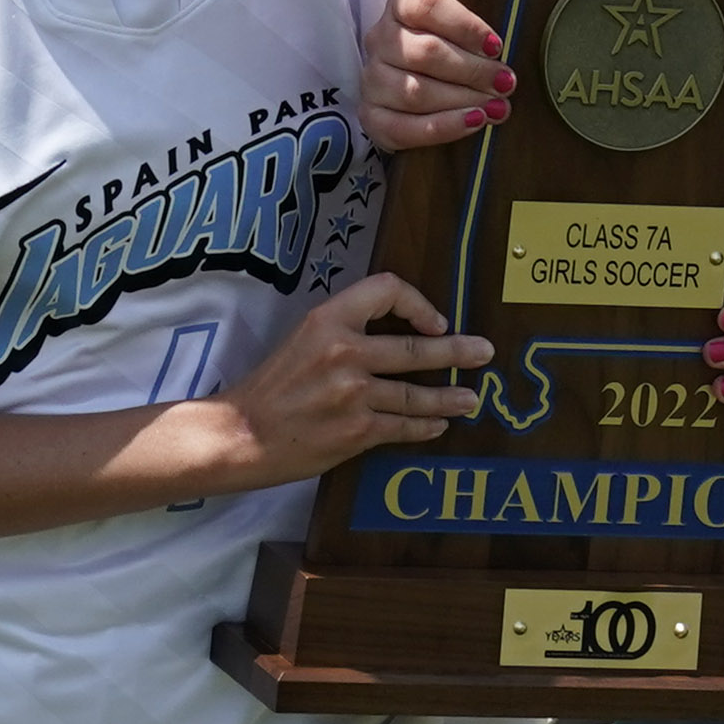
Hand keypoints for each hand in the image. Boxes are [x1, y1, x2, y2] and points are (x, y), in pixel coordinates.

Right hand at [205, 273, 488, 485]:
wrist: (240, 434)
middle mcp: (344, 353)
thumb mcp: (302, 338)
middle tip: (483, 352)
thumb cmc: (270, 387)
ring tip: (470, 398)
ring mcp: (353, 394)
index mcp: (327, 321)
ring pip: (417, 394)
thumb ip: (344, 330)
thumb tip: (396, 332)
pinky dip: (424, 426)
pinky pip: (403, 426)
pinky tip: (437, 425)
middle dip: (457, 352)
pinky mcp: (356, 431)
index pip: (386, 290)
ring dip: (449, 397)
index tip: (433, 321)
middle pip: (417, 349)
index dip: (417, 302)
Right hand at [358, 0, 513, 149]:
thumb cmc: (452, 46)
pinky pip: (403, 127)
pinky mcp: (371, 116)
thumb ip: (478, 33)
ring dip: (462, 100)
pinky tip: (473, 122)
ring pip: (415, 92)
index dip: (464, 25)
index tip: (496, 46)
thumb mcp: (464, 26)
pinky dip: (443, 127)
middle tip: (505, 83)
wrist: (421, 80)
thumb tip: (499, 53)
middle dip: (472, 70)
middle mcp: (380, 38)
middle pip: (424, 52)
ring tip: (496, 106)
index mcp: (402, 4)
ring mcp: (372, 78)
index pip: (425, 5)